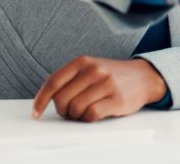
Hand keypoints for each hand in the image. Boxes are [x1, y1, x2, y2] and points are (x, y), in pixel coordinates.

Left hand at [32, 56, 167, 121]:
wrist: (143, 77)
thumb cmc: (111, 76)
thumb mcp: (90, 69)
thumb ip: (70, 80)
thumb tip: (47, 99)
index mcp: (82, 61)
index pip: (54, 82)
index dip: (41, 99)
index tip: (36, 112)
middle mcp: (93, 70)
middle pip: (62, 99)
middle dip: (63, 110)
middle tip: (71, 112)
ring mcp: (106, 84)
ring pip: (76, 109)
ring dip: (77, 115)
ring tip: (86, 111)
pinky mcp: (116, 99)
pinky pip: (92, 114)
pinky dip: (89, 118)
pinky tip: (95, 114)